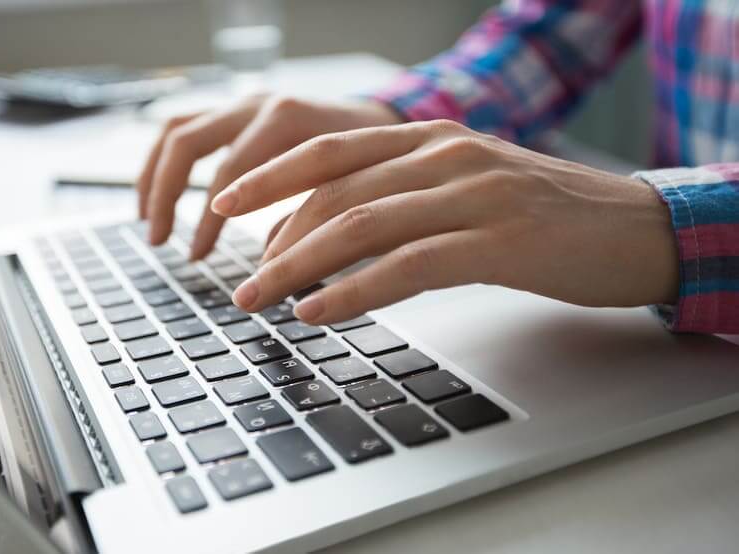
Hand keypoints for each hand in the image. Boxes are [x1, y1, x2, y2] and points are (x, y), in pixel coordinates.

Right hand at [137, 95, 401, 257]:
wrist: (387, 124)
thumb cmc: (375, 165)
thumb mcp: (350, 191)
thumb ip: (308, 220)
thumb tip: (267, 269)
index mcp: (286, 120)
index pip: (229, 171)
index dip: (208, 220)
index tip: (198, 257)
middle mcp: (258, 104)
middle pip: (187, 142)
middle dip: (167, 194)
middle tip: (159, 241)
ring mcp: (243, 104)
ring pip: (177, 130)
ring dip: (154, 176)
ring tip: (148, 220)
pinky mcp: (236, 112)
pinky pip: (185, 128)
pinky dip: (165, 163)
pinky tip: (161, 197)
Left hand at [210, 120, 679, 323]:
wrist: (634, 227)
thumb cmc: (544, 214)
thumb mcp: (465, 187)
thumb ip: (403, 196)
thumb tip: (330, 236)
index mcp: (431, 137)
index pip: (330, 148)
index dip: (270, 177)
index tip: (226, 204)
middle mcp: (445, 155)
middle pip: (334, 191)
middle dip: (274, 239)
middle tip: (240, 281)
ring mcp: (472, 194)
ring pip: (360, 225)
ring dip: (298, 267)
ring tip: (260, 300)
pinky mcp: (498, 242)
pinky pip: (406, 266)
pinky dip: (353, 291)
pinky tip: (318, 312)